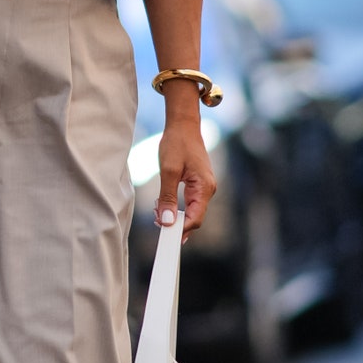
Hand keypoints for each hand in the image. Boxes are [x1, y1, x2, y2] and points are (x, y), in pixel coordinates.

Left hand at [156, 103, 215, 235]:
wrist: (183, 125)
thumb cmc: (177, 144)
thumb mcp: (168, 171)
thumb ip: (167, 197)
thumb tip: (166, 221)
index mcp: (204, 188)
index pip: (195, 219)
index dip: (180, 231)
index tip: (165, 237)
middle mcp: (208, 190)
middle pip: (193, 218)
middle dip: (175, 223)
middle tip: (155, 221)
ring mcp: (204, 187)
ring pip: (190, 211)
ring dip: (174, 215)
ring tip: (157, 210)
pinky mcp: (198, 184)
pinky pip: (188, 202)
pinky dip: (176, 206)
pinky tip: (162, 203)